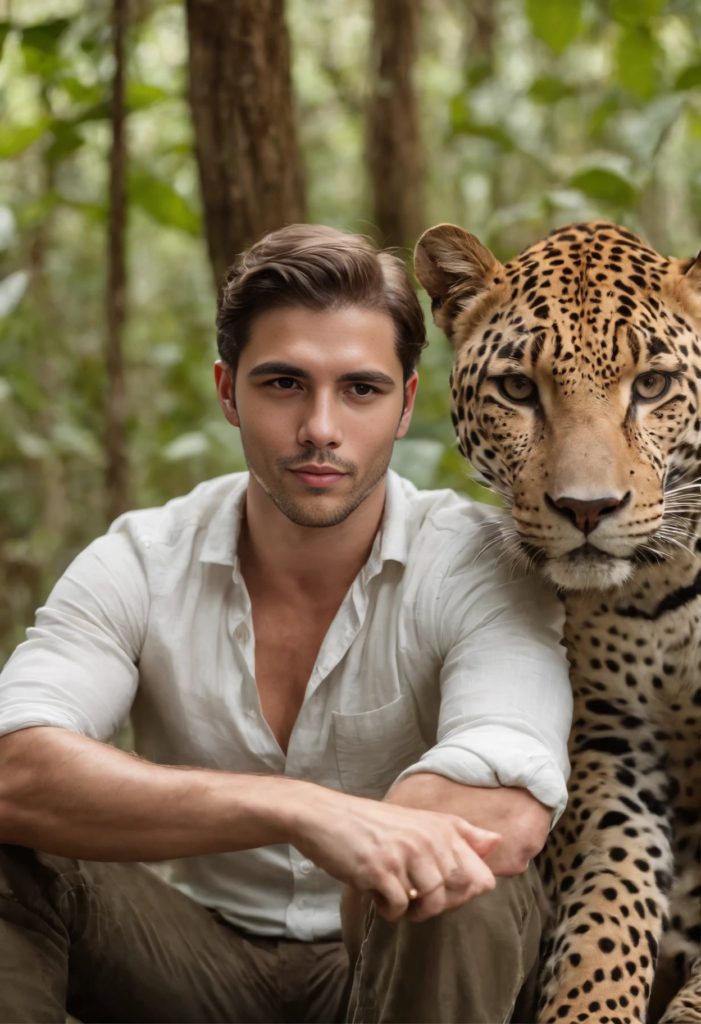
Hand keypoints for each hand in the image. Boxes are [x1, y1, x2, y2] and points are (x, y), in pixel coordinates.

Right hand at [288, 786, 498, 921]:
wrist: (324, 816)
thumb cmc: (372, 824)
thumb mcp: (420, 821)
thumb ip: (461, 833)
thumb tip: (496, 843)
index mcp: (443, 827)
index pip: (482, 877)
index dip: (465, 893)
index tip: (442, 890)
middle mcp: (430, 838)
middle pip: (458, 894)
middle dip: (438, 905)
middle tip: (413, 895)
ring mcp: (406, 853)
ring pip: (432, 903)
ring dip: (412, 909)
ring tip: (393, 893)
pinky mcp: (381, 869)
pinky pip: (400, 907)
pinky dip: (388, 909)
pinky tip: (375, 892)